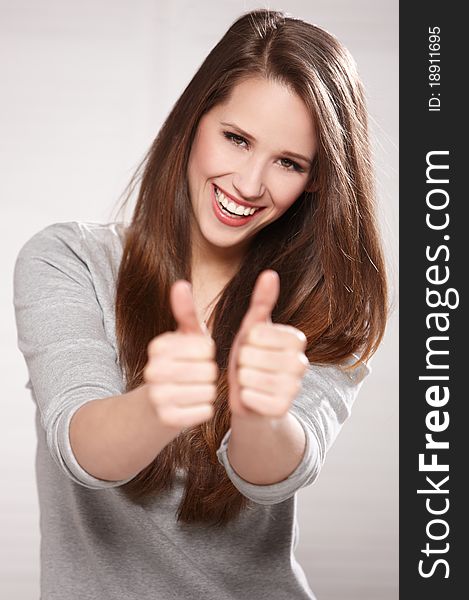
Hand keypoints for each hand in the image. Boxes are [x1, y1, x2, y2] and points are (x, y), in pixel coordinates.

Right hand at [143, 280, 217, 429]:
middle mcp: (153, 370)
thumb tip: (181, 283)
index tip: (196, 357)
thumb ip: (185, 311)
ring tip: (194, 390)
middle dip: (209, 374)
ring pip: (208, 391)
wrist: (154, 406)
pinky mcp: (167, 419)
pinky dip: (204, 409)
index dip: (208, 354)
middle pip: (209, 370)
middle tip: (197, 377)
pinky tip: (192, 405)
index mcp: (158, 346)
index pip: (206, 347)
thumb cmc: (178, 365)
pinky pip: (205, 411)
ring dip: (208, 392)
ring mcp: (158, 396)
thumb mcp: (182, 337)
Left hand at [227, 270, 308, 417]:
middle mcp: (302, 363)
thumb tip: (270, 273)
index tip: (251, 347)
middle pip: (251, 356)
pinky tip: (251, 396)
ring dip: (241, 379)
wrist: (251, 396)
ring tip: (249, 380)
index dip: (245, 341)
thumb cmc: (250, 357)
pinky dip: (244, 397)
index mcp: (296, 339)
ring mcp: (295, 388)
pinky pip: (251, 398)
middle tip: (248, 366)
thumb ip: (261, 302)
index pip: (256, 334)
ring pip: (250, 377)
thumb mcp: (253, 327)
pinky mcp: (283, 409)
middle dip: (241, 361)